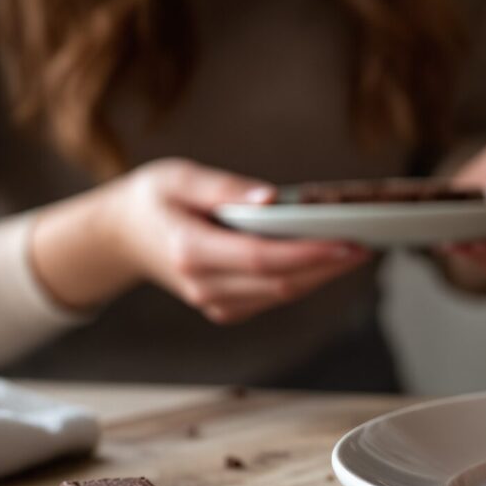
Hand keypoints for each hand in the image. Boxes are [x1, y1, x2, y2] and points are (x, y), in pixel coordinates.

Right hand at [48, 158, 370, 324]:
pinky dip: (302, 279)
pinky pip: (271, 297)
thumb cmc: (153, 199)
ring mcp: (211, 302)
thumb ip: (224, 188)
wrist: (120, 236)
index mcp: (189, 250)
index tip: (347, 242)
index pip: (261, 258)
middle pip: (279, 283)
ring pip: (280, 294)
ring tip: (354, 248)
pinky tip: (325, 259)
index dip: (308, 253)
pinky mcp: (223, 308)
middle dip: (327, 266)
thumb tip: (271, 199)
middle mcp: (201, 284)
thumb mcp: (180, 176)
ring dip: (321, 275)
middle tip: (366, 243)